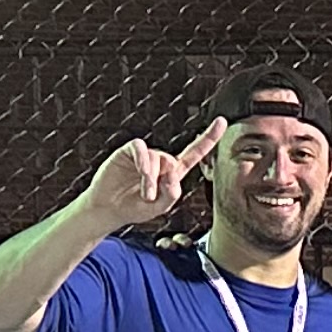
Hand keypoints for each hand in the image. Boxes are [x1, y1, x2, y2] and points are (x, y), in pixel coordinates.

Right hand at [87, 121, 224, 229]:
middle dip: (162, 181)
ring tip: (143, 193)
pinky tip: (141, 171)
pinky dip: (142, 160)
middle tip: (149, 197)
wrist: (109, 209)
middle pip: (171, 162)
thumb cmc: (135, 207)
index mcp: (173, 172)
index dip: (209, 138)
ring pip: (156, 158)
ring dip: (150, 178)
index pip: (195, 153)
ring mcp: (145, 155)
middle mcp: (160, 161)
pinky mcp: (129, 152)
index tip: (223, 122)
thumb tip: (173, 175)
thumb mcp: (159, 208)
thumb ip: (171, 194)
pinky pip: (140, 148)